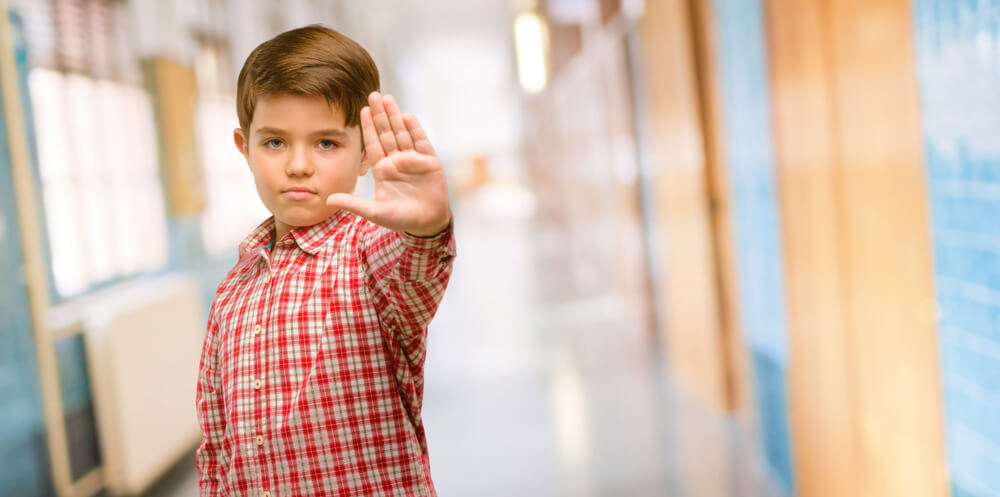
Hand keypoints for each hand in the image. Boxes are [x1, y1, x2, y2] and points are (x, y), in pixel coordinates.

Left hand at [326, 92, 450, 236]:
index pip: (373, 144)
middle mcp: (396, 161)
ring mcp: (413, 160)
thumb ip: (354, 203)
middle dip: (380, 115)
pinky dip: (414, 129)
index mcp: (383, 170)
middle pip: (386, 133)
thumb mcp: (375, 212)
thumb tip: (328, 199)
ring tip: (388, 98)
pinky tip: (406, 116)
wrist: (427, 224)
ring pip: (402, 133)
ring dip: (395, 116)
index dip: (368, 127)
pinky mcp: (429, 161)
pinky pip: (420, 141)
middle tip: (373, 95)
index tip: (361, 110)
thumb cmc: (401, 219)